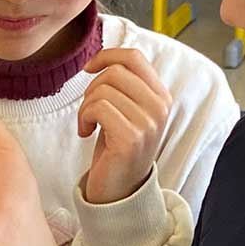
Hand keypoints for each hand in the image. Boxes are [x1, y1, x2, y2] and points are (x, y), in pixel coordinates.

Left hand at [77, 46, 172, 204]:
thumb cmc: (117, 148)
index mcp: (161, 96)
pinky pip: (97, 108)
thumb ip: (125, 85)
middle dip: (92, 88)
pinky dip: (83, 119)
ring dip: (85, 107)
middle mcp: (159, 107)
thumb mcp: (127, 110)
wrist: (120, 190)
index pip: (134, 57)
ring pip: (102, 89)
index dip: (107, 55)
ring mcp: (148, 122)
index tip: (89, 68)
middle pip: (114, 71)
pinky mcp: (131, 137)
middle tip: (90, 112)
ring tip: (88, 125)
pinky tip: (86, 133)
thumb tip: (103, 58)